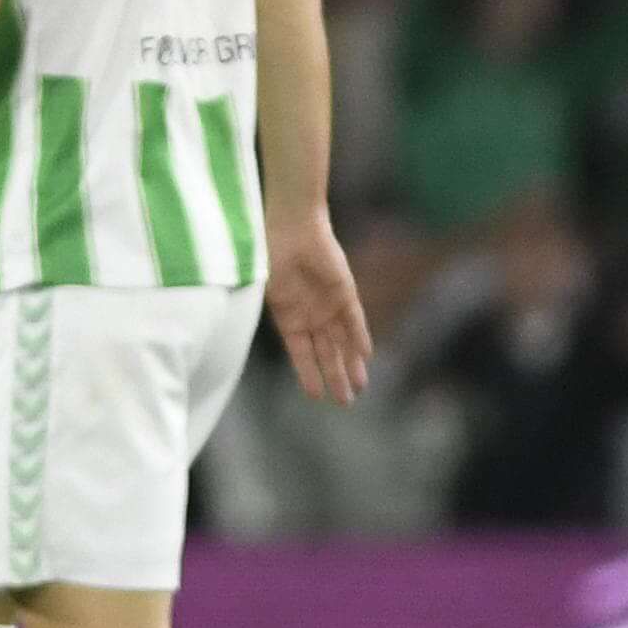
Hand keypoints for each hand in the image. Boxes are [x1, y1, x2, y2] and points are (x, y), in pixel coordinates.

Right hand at [267, 209, 373, 404]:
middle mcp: (311, 315)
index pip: (301, 353)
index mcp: (288, 318)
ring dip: (351, 363)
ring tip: (360, 386)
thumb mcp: (262, 288)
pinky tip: (364, 355)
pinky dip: (359, 336)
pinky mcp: (344, 291)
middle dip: (335, 377)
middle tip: (345, 402)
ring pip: (342, 341)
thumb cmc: (267, 253)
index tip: (314, 396)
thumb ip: (270, 312)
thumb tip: (264, 336)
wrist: (289, 225)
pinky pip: (354, 319)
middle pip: (326, 352)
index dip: (307, 374)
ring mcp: (329, 304)